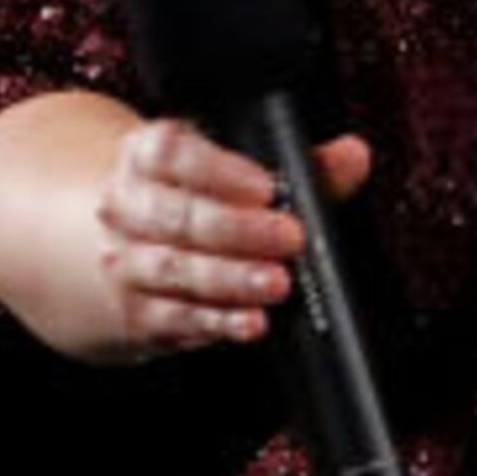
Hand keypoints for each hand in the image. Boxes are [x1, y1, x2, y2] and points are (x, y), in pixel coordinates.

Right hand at [93, 116, 377, 361]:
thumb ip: (301, 165)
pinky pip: (176, 318)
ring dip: (231, 280)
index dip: (219, 170)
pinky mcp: (133, 312)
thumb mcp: (236, 171)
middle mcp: (127, 205)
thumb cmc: (195, 201)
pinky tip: (251, 322)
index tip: (265, 187)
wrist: (128, 249)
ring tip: (277, 284)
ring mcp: (124, 261)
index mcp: (148, 156)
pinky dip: (217, 322)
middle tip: (289, 237)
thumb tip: (352, 157)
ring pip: (175, 270)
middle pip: (178, 216)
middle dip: (238, 230)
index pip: (172, 153)